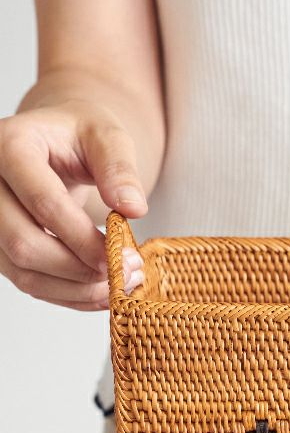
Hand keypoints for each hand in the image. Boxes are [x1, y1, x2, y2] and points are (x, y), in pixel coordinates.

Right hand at [0, 99, 145, 309]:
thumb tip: (134, 208)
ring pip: (22, 271)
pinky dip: (68, 295)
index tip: (122, 256)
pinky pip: (28, 282)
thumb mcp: (108, 137)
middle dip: (79, 268)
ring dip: (76, 289)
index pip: (42, 202)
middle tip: (125, 276)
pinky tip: (102, 293)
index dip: (84, 237)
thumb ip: (120, 169)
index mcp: (11, 146)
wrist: (58, 143)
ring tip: (119, 287)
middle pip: (23, 243)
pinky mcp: (0, 246)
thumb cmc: (81, 137)